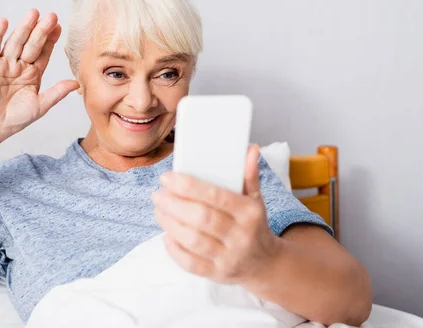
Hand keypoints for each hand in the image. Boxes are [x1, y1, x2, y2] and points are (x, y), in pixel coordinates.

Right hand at [0, 9, 79, 143]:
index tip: (59, 27)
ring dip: (24, 27)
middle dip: (41, 30)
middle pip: (32, 44)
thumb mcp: (41, 105)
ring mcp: (4, 63)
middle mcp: (20, 65)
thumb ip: (57, 92)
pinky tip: (4, 22)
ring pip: (16, 42)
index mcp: (33, 73)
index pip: (44, 53)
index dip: (51, 40)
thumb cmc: (16, 118)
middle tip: (51, 16)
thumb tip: (76, 83)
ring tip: (33, 13)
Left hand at [152, 145, 280, 285]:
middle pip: (201, 218)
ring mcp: (229, 258)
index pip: (216, 197)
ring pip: (193, 240)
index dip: (189, 186)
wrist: (265, 263)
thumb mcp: (255, 199)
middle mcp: (241, 236)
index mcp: (250, 213)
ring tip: (159, 209)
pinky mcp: (217, 274)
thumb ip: (249, 175)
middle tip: (158, 193)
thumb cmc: (254, 225)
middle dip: (174, 204)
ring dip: (170, 223)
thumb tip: (250, 149)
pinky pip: (190, 263)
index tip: (168, 177)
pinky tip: (166, 233)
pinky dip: (174, 248)